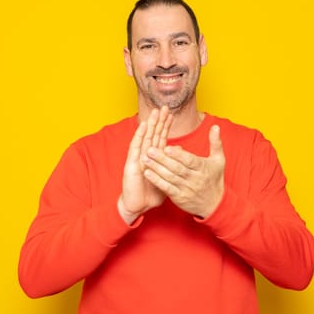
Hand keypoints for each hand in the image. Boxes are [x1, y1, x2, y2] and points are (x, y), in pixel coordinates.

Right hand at [118, 107, 172, 223]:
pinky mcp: (132, 163)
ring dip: (150, 124)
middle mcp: (146, 156)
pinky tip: (143, 126)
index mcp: (155, 159)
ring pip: (145, 137)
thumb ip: (173, 165)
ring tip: (155, 112)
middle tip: (164, 107)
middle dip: (159, 121)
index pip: (161, 139)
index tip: (171, 114)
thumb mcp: (167, 178)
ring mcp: (138, 158)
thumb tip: (181, 152)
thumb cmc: (151, 194)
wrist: (138, 206)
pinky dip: (139, 136)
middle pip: (153, 135)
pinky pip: (136, 147)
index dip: (165, 126)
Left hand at [142, 125, 224, 217]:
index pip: (189, 160)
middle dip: (162, 159)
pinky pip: (167, 189)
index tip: (167, 147)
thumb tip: (215, 126)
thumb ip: (215, 143)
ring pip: (170, 177)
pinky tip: (147, 173)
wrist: (215, 205)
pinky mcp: (179, 198)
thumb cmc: (215, 179)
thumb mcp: (219, 160)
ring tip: (145, 159)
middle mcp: (194, 179)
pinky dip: (157, 181)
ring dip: (156, 168)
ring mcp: (186, 189)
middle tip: (149, 149)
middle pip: (177, 168)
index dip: (178, 155)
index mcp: (203, 168)